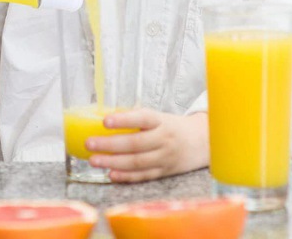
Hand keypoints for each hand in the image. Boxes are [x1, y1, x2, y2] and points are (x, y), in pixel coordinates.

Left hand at [85, 108, 208, 182]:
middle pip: (135, 144)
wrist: (200, 143)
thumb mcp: (158, 117)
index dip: (124, 120)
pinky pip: (143, 176)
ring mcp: (164, 158)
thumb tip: (105, 116)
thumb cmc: (171, 126)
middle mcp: (164, 139)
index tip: (105, 121)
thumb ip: (136, 118)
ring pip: (137, 162)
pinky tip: (111, 174)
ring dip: (113, 162)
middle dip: (110, 144)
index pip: (142, 118)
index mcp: (161, 121)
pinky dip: (126, 176)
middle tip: (90, 143)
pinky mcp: (164, 173)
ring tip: (94, 160)